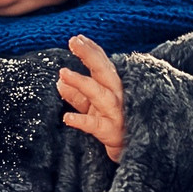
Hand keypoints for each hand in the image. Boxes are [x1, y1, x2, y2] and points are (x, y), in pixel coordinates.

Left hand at [57, 35, 125, 161]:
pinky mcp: (112, 133)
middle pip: (104, 72)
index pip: (103, 64)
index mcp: (113, 88)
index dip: (91, 50)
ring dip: (81, 83)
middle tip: (73, 41)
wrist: (133, 153)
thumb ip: (77, 95)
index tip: (77, 38)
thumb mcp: (93, 108)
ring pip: (99, 95)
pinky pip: (95, 125)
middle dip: (90, 56)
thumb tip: (59, 82)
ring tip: (62, 73)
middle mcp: (117, 97)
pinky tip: (67, 117)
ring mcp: (116, 114)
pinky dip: (82, 121)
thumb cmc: (114, 126)